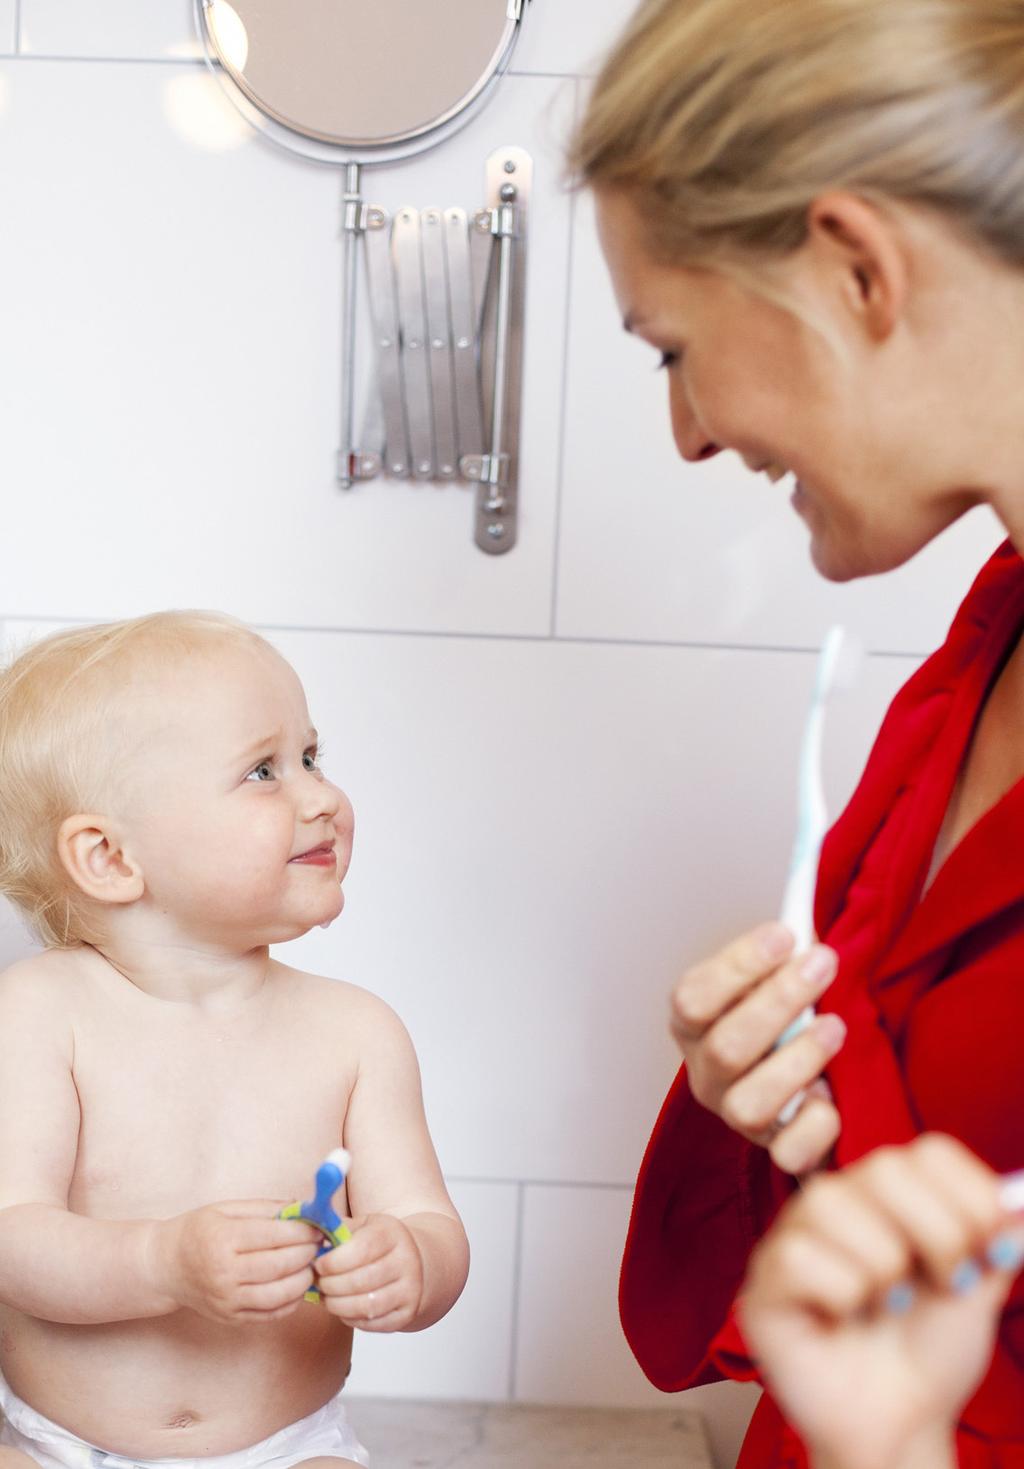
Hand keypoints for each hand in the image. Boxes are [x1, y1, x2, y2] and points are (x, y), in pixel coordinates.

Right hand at [154, 1200, 321, 1322]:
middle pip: (280, 1266)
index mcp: (223, 1239)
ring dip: (304, 1279)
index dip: (303, 1231)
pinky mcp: (231, 1318)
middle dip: (308, 1253)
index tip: (318, 1226)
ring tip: (311, 1265)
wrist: (165, 1267)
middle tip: (320, 1244)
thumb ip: (266, 1208)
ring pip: (280, 1294)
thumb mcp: (226, 1208)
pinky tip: (297, 1284)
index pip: (274, 1236)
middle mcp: (224, 1273)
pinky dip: (291, 1301)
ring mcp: (227, 1300)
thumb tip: (304, 1208)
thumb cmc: (197, 1231)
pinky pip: (271, 1314)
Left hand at [313, 1213, 423, 1330]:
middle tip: (318, 1284)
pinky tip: (343, 1308)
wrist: (413, 1260)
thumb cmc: (377, 1242)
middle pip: (362, 1280)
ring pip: (368, 1305)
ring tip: (327, 1297)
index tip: (318, 1265)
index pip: (362, 1249)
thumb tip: (309, 1239)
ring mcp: (411, 1289)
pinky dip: (352, 1319)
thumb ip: (337, 1231)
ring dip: (338, 1305)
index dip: (334, 1261)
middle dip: (331, 1285)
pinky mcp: (408, 1313)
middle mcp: (407, 1260)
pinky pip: (374, 1323)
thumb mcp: (361, 1226)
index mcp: (392, 1233)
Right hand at [670, 922, 844, 1174]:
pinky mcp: (775, 1149)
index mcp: (693, 1026)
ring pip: (750, 1103)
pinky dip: (817, 1124)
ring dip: (798, 1060)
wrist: (808, 1082)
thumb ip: (781, 952)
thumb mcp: (773, 980)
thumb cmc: (786, 1018)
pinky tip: (833, 1095)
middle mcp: (706, 1074)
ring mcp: (737, 1115)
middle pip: (726, 1047)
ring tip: (835, 1028)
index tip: (784, 935)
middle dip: (778, 1001)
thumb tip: (803, 907)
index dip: (737, 966)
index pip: (693, 998)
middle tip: (823, 964)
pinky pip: (790, 1151)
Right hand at [739, 1135, 1023, 1468]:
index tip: (988, 1249)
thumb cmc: (930, 1352)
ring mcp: (794, 1234)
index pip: (930, 1152)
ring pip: (835, 1207)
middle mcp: (838, 1198)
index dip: (971, 1196)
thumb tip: (1019, 1198)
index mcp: (889, 1192)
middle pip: (886, 1168)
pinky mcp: (763, 1278)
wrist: (900, 1423)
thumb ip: (997, 1235)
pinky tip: (840, 1319)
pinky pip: (800, 1258)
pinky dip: (839, 1297)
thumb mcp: (979, 1286)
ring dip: (882, 1273)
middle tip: (942, 1283)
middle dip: (937, 1236)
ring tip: (884, 1305)